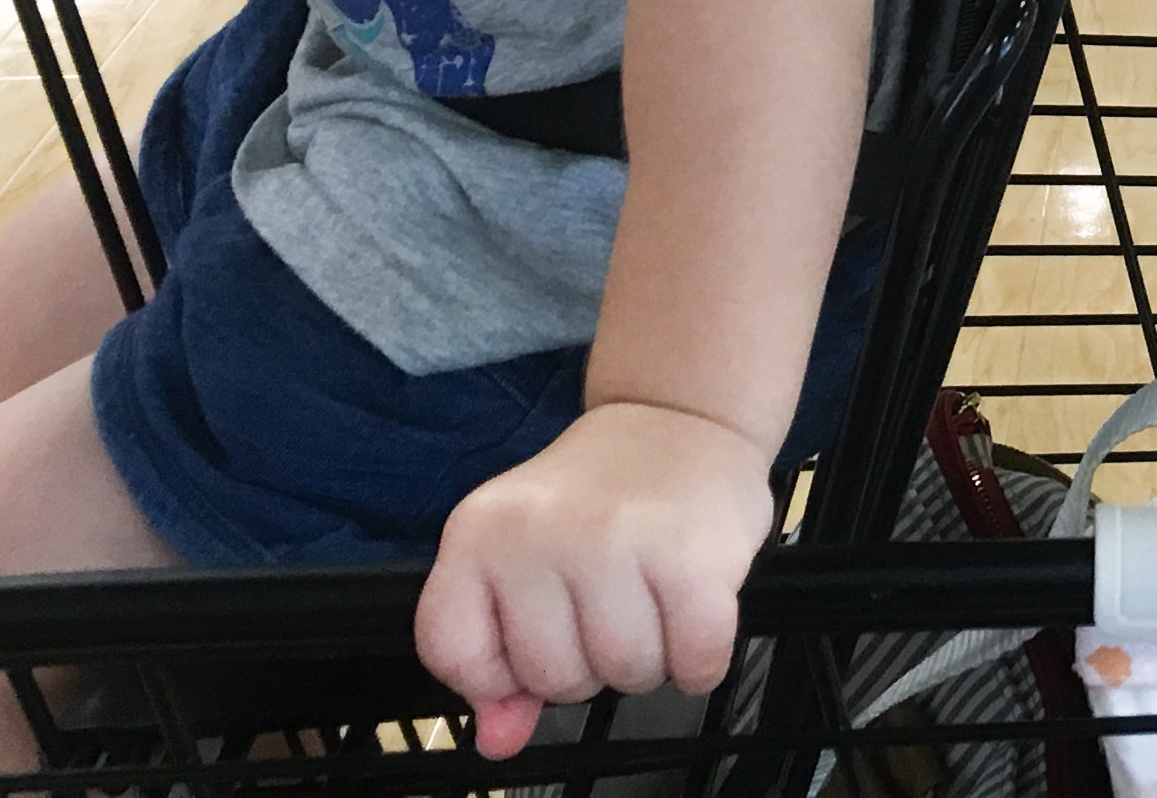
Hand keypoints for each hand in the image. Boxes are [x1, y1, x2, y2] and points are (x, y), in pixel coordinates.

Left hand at [416, 401, 775, 758]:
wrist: (680, 415)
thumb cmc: (598, 501)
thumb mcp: (522, 561)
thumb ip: (500, 660)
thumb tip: (497, 741)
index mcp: (478, 532)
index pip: (455, 655)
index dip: (499, 669)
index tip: (535, 632)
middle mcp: (538, 533)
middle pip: (553, 679)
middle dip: (590, 661)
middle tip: (610, 600)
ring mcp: (614, 541)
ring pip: (625, 676)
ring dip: (649, 658)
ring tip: (653, 597)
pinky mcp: (689, 556)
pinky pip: (693, 664)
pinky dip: (701, 658)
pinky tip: (694, 612)